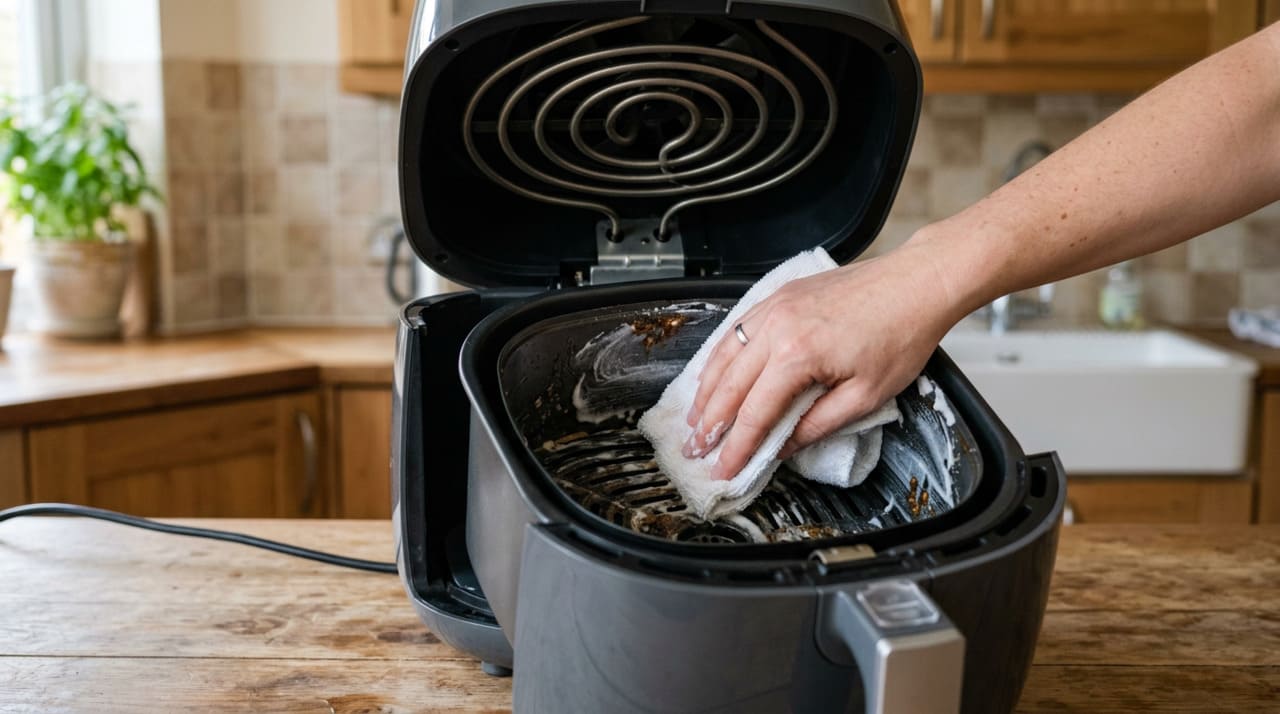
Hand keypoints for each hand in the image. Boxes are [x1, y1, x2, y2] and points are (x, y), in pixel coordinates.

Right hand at [682, 238, 965, 480]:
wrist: (918, 282)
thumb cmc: (901, 335)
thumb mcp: (866, 395)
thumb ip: (819, 424)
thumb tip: (785, 446)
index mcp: (798, 355)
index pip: (755, 413)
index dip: (736, 447)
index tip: (722, 469)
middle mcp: (777, 327)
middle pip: (729, 385)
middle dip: (709, 423)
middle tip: (695, 450)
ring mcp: (774, 306)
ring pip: (724, 354)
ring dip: (706, 390)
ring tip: (695, 419)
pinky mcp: (779, 295)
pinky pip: (737, 329)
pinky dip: (719, 355)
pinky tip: (714, 373)